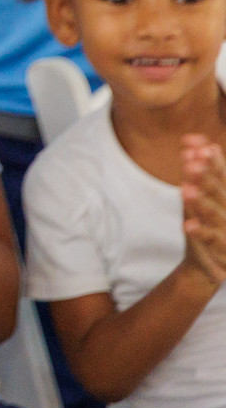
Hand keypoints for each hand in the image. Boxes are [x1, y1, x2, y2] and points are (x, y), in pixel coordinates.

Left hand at [181, 137, 225, 285]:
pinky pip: (212, 241)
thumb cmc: (210, 223)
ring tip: (186, 190)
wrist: (212, 266)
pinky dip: (201, 233)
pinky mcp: (224, 251)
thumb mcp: (203, 195)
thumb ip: (200, 169)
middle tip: (192, 163)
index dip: (214, 163)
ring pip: (217, 215)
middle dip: (208, 178)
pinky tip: (187, 225)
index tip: (202, 147)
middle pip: (221, 193)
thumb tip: (191, 140)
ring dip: (202, 202)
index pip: (224, 177)